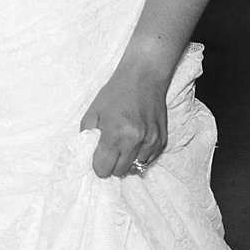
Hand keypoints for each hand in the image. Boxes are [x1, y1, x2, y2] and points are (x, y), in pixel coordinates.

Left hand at [79, 55, 171, 178]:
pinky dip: (141, 156)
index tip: (97, 158)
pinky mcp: (162, 140)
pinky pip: (149, 160)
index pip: (104, 169)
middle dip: (112, 165)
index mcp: (115, 134)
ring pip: (136, 168)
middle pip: (119, 172)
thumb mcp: (93, 112)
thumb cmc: (115, 93)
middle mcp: (135, 141)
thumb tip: (88, 155)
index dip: (98, 165)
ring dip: (128, 161)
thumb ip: (87, 136)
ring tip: (123, 145)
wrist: (143, 77)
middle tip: (109, 151)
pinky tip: (136, 142)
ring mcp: (151, 142)